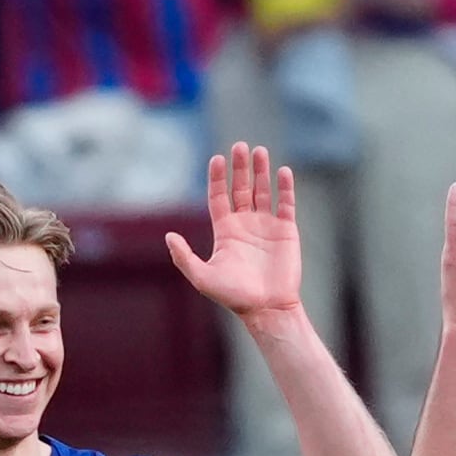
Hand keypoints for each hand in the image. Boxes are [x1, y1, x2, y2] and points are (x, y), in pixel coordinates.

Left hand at [168, 143, 301, 320]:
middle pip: (240, 188)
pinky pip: (286, 203)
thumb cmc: (234, 296)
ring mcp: (266, 225)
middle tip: (240, 147)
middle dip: (240, 167)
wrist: (267, 308)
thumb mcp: (202, 278)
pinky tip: (282, 171)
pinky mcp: (286, 231)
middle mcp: (245, 224)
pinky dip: (285, 187)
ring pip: (263, 191)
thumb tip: (169, 236)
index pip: (219, 197)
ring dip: (261, 171)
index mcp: (226, 231)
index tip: (217, 159)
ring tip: (259, 150)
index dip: (218, 178)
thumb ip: (184, 257)